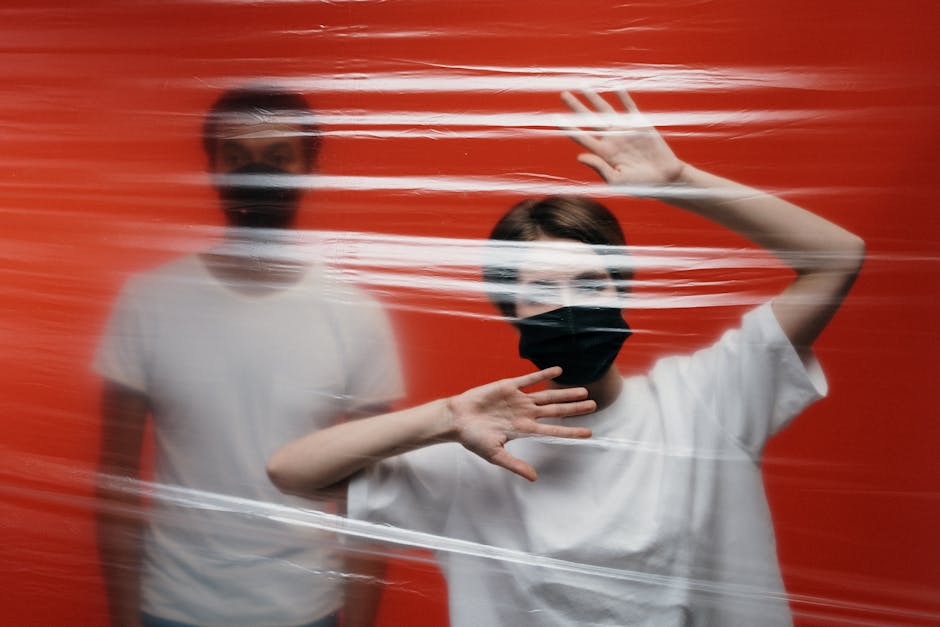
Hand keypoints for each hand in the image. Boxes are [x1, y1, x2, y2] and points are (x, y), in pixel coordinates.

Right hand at [445, 367, 594, 480]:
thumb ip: (515, 465)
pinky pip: (529, 379)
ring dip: (565, 392)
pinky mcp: (508, 386)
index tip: (589, 433)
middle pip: (555, 410)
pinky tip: (558, 370)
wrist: (456, 418)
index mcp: (523, 430)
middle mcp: (525, 414)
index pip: (553, 431)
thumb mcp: (495, 455)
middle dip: (574, 408)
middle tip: (594, 405)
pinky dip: (543, 374)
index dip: (571, 431)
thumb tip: (534, 478)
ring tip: (583, 390)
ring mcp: (518, 399)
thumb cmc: (473, 438)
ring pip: (547, 395)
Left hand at [561, 89, 684, 186]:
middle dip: (576, 107)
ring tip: (583, 86)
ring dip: (594, 98)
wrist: (665, 179)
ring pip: (606, 110)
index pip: (582, 137)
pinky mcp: (641, 125)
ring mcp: (625, 131)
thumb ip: (599, 167)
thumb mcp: (617, 180)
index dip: (568, 127)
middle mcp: (611, 139)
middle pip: (589, 119)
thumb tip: (579, 156)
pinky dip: (623, 97)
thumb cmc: (640, 185)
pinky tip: (615, 87)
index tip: (554, 118)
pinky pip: (629, 108)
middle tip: (563, 94)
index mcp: (603, 153)